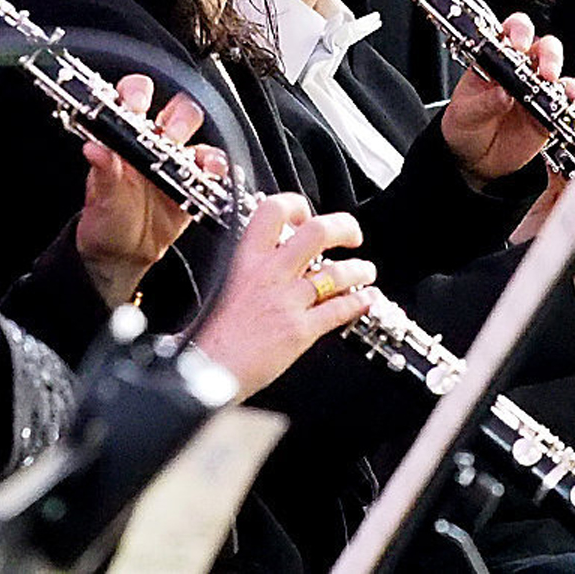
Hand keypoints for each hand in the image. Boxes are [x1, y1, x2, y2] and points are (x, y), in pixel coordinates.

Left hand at [77, 76, 217, 306]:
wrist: (124, 255)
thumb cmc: (108, 220)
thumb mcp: (101, 199)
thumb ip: (103, 173)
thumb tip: (94, 149)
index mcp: (124, 136)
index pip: (134, 96)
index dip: (138, 92)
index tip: (136, 104)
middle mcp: (153, 142)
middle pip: (177, 109)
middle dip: (178, 118)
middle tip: (171, 137)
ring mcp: (176, 161)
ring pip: (199, 134)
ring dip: (199, 142)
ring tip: (191, 161)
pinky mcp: (196, 183)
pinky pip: (214, 166)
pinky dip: (218, 167)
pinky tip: (212, 174)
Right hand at [192, 195, 373, 393]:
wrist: (208, 368)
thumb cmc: (216, 332)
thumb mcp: (229, 282)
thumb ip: (256, 265)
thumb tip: (282, 252)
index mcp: (247, 259)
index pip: (274, 210)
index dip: (297, 205)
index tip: (308, 215)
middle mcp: (269, 274)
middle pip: (318, 232)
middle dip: (345, 228)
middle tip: (352, 235)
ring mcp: (287, 301)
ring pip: (337, 272)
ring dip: (360, 269)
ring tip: (366, 271)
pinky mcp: (300, 329)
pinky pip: (340, 309)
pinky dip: (360, 302)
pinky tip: (367, 299)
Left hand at [439, 13, 574, 184]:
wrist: (474, 159)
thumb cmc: (465, 126)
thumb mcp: (465, 113)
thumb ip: (484, 103)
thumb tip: (502, 93)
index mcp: (496, 59)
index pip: (511, 32)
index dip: (519, 32)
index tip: (519, 46)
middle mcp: (520, 70)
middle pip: (544, 48)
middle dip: (551, 56)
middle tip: (548, 73)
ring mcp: (537, 91)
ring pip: (561, 76)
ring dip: (571, 84)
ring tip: (573, 96)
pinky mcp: (549, 113)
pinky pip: (568, 105)